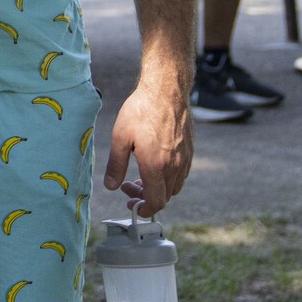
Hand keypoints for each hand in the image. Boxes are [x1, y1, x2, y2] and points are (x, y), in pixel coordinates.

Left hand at [102, 79, 191, 218]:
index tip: (132, 206)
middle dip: (146, 197)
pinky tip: (154, 164)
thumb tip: (111, 186)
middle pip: (165, 196)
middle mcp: (175, 166)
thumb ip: (115, 166)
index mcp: (157, 166)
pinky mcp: (190, 150)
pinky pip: (181, 174)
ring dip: (158, 188)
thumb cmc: (141, 111)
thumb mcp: (120, 138)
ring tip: (140, 177)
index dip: (144, 210)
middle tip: (128, 186)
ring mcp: (185, 158)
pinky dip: (168, 178)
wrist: (166, 90)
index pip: (156, 201)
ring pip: (175, 186)